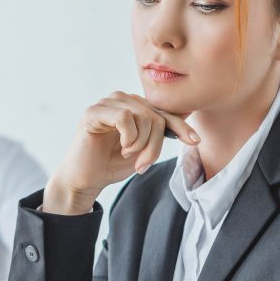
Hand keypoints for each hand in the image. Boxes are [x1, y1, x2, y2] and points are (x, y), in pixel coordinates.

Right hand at [44, 92, 198, 213]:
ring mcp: (106, 104)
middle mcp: (121, 100)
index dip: (180, 126)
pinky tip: (122, 147)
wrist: (85, 180)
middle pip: (155, 116)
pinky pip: (125, 117)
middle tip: (143, 163)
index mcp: (133, 107)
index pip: (162, 112)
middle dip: (155, 145)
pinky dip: (129, 137)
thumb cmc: (112, 164)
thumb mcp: (143, 150)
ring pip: (143, 116)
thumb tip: (186, 117)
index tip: (194, 141)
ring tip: (129, 155)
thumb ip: (159, 133)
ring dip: (142, 143)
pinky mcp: (93, 112)